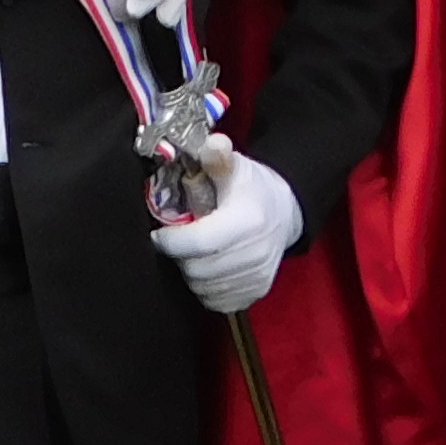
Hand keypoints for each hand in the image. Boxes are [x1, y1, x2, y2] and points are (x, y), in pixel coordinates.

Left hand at [153, 147, 300, 312]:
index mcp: (248, 222)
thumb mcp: (238, 168)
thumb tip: (212, 143)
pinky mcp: (254, 293)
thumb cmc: (253, 190)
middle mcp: (255, 254)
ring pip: (202, 287)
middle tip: (182, 240)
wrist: (285, 215)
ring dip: (192, 271)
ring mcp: (256, 278)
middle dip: (181, 255)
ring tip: (197, 252)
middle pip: (196, 268)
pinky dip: (206, 287)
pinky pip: (215, 301)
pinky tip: (211, 267)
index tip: (160, 234)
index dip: (171, 241)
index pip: (198, 243)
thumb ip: (219, 158)